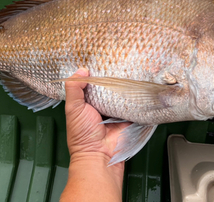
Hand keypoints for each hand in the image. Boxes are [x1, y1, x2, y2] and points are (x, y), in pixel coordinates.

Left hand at [61, 68, 130, 201]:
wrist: (99, 156)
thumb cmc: (82, 135)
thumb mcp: (73, 108)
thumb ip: (74, 89)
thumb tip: (81, 70)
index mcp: (88, 103)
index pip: (93, 84)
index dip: (96, 73)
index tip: (103, 59)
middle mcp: (103, 106)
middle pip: (110, 88)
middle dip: (114, 78)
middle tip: (121, 61)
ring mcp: (117, 112)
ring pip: (123, 95)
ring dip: (127, 87)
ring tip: (133, 70)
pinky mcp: (129, 118)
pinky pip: (135, 105)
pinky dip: (137, 98)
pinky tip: (141, 86)